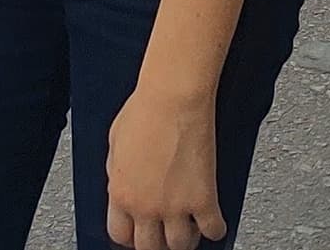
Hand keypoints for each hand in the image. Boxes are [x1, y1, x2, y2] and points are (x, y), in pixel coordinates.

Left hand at [104, 80, 225, 248]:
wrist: (174, 95)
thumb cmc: (145, 108)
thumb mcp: (114, 142)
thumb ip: (116, 170)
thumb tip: (120, 181)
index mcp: (120, 192)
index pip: (119, 235)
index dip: (130, 237)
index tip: (138, 233)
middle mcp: (145, 206)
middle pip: (149, 248)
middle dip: (157, 243)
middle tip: (164, 234)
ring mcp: (175, 206)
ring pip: (181, 246)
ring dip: (185, 239)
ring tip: (190, 228)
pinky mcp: (203, 199)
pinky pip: (213, 230)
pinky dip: (215, 229)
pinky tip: (213, 221)